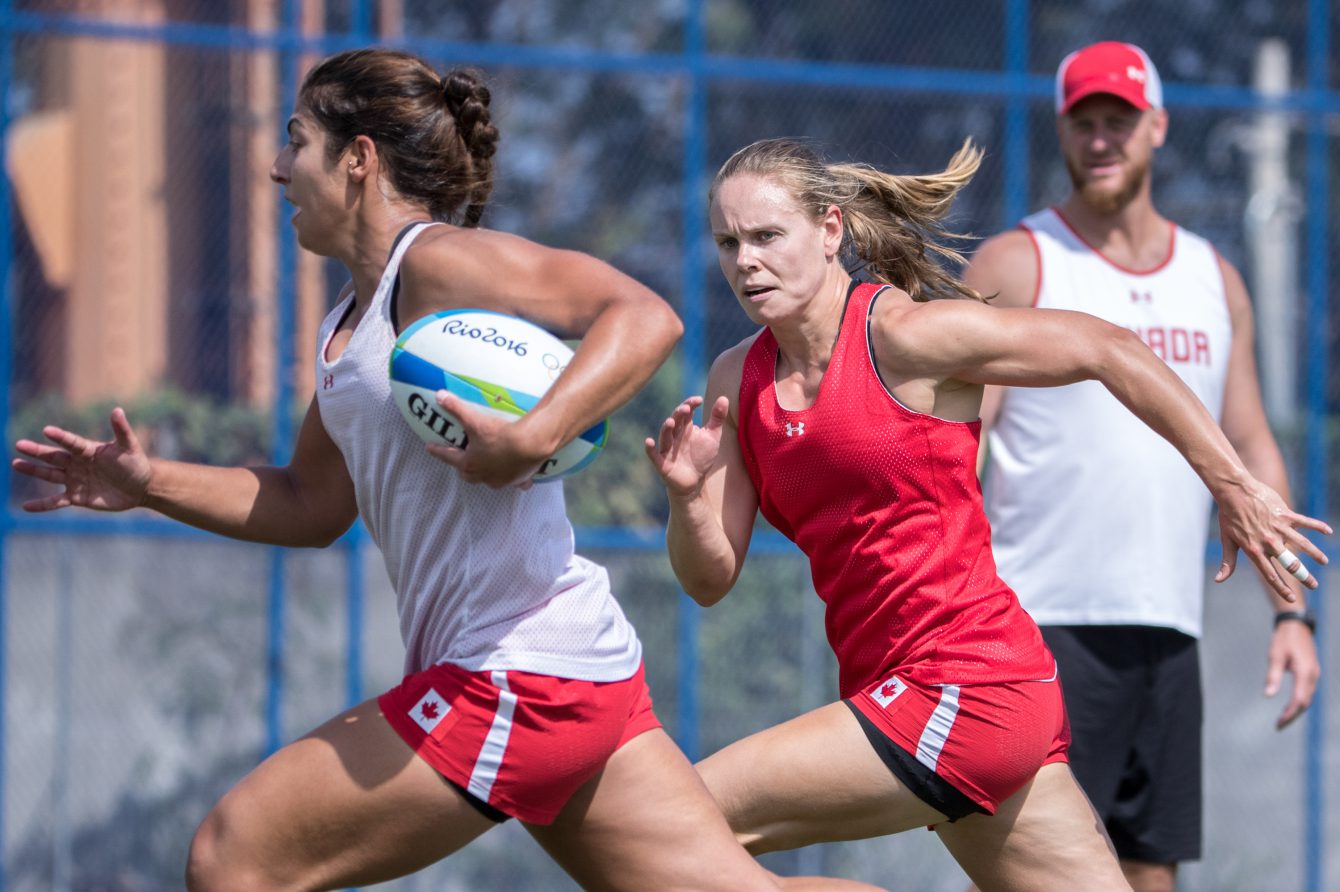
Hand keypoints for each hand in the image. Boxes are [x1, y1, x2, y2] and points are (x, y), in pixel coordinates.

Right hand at [12, 407, 151, 511]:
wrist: (140, 487)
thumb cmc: (135, 463)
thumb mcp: (129, 447)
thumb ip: (121, 430)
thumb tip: (117, 410)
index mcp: (88, 450)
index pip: (72, 443)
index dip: (61, 437)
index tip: (47, 430)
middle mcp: (78, 463)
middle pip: (54, 457)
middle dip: (37, 451)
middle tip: (19, 444)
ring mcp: (75, 480)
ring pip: (50, 475)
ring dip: (34, 470)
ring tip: (16, 463)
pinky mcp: (77, 497)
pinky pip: (56, 501)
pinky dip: (42, 505)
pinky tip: (26, 507)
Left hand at [425, 390, 546, 487]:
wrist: (530, 445)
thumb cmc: (500, 435)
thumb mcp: (475, 420)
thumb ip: (456, 408)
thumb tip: (439, 395)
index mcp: (469, 464)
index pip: (448, 456)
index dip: (437, 450)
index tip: (429, 447)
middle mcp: (483, 476)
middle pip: (467, 474)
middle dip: (462, 466)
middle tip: (461, 458)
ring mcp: (501, 481)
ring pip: (489, 480)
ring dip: (486, 474)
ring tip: (488, 466)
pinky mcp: (518, 480)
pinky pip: (515, 482)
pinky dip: (514, 478)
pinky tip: (518, 475)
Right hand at [644, 395, 728, 497]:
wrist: (694, 481)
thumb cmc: (701, 456)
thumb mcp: (712, 436)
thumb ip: (717, 418)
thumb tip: (724, 397)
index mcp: (686, 427)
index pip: (686, 412)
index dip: (690, 404)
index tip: (699, 399)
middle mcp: (675, 435)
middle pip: (675, 421)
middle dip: (679, 414)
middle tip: (686, 408)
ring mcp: (667, 449)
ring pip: (665, 436)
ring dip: (666, 428)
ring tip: (670, 421)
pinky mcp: (662, 463)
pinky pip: (654, 455)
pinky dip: (650, 449)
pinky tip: (649, 441)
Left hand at [1214, 476, 1329, 600]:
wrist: (1234, 491)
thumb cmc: (1229, 516)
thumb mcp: (1228, 541)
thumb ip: (1228, 563)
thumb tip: (1218, 580)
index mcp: (1255, 550)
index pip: (1270, 575)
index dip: (1281, 588)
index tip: (1290, 599)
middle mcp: (1269, 542)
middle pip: (1290, 563)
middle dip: (1303, 576)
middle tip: (1314, 585)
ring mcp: (1279, 528)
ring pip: (1302, 544)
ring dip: (1315, 553)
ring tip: (1324, 561)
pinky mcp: (1285, 515)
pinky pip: (1305, 522)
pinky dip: (1317, 526)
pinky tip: (1328, 531)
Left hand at [1265, 619, 1319, 729]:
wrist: (1296, 624)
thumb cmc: (1283, 639)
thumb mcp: (1275, 656)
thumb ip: (1273, 677)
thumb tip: (1268, 695)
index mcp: (1305, 673)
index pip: (1299, 700)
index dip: (1289, 714)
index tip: (1278, 723)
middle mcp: (1313, 675)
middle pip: (1306, 702)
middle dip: (1293, 715)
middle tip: (1279, 725)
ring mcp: (1315, 673)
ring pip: (1308, 698)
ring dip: (1297, 710)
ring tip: (1283, 719)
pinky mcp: (1312, 671)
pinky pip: (1308, 691)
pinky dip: (1300, 701)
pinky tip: (1290, 706)